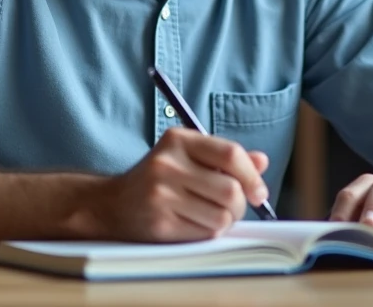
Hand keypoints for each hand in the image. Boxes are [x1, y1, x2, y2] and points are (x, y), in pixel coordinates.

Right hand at [93, 127, 270, 241]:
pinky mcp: (159, 223)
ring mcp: (161, 194)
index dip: (252, 176)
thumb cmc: (157, 179)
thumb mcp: (186, 157)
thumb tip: (262, 161)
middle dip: (240, 205)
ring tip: (211, 216)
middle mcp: (168, 163)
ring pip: (221, 216)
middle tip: (232, 208)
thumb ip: (223, 158)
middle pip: (230, 189)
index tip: (258, 192)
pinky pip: (204, 234)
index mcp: (178, 139)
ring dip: (225, 222)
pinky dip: (208, 233)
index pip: (230, 154)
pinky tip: (195, 225)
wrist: (110, 205)